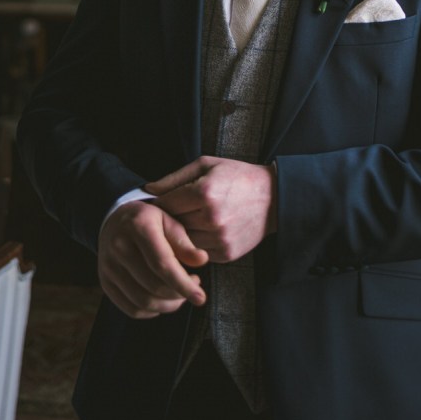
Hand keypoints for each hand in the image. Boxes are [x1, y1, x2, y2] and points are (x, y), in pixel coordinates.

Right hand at [98, 199, 208, 318]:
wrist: (114, 220)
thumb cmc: (148, 221)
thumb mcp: (168, 221)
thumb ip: (184, 242)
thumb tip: (201, 260)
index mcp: (138, 227)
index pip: (162, 264)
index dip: (183, 284)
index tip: (200, 297)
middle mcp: (119, 247)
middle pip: (153, 286)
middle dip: (178, 294)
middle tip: (193, 286)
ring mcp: (109, 267)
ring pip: (143, 301)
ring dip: (167, 305)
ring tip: (180, 294)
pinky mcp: (105, 283)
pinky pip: (131, 309)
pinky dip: (151, 311)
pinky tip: (162, 300)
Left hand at [145, 156, 276, 263]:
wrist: (273, 198)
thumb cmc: (237, 176)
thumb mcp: (206, 165)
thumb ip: (174, 178)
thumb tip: (147, 190)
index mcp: (205, 192)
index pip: (165, 205)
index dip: (157, 204)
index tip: (154, 204)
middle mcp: (212, 218)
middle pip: (172, 226)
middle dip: (167, 221)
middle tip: (166, 215)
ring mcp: (220, 239)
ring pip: (183, 243)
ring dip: (180, 235)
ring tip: (185, 222)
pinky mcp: (227, 254)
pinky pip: (198, 253)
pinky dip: (196, 245)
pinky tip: (201, 232)